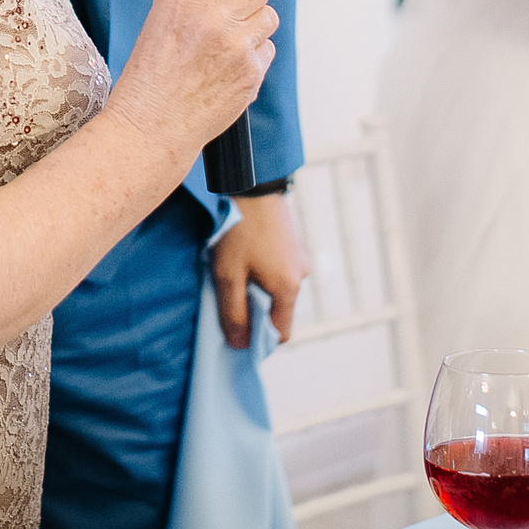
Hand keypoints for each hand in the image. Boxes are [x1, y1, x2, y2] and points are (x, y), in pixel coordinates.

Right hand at [103, 0, 277, 161]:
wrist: (153, 123)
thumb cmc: (150, 74)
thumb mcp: (155, 17)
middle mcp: (216, 18)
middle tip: (231, 13)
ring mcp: (238, 47)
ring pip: (269, 17)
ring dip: (254, 25)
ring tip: (230, 40)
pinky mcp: (252, 74)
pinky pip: (268, 49)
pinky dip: (254, 54)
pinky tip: (229, 65)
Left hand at [211, 193, 308, 349]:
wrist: (250, 182)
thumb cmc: (237, 230)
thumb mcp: (227, 275)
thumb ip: (233, 313)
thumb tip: (240, 345)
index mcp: (288, 288)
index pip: (280, 333)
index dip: (258, 340)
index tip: (235, 331)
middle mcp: (301, 275)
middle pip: (278, 310)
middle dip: (254, 311)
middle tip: (227, 296)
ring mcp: (299, 258)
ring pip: (277, 289)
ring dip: (256, 288)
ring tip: (233, 269)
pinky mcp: (293, 244)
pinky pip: (279, 270)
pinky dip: (262, 271)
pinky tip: (242, 256)